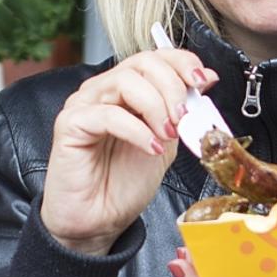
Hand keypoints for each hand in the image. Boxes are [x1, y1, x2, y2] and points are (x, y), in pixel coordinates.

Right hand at [39, 50, 215, 255]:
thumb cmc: (125, 184)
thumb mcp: (166, 141)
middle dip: (173, 87)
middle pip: (142, 63)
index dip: (182, 62)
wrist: (99, 220)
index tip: (204, 81)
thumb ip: (180, 111)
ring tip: (167, 135)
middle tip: (184, 118)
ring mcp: (84, 104)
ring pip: (125, 81)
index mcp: (126, 90)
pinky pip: (108, 114)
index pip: (154, 56)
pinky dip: (137, 130)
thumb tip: (207, 79)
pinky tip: (150, 148)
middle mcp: (103, 90)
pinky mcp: (70, 124)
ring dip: (156, 107)